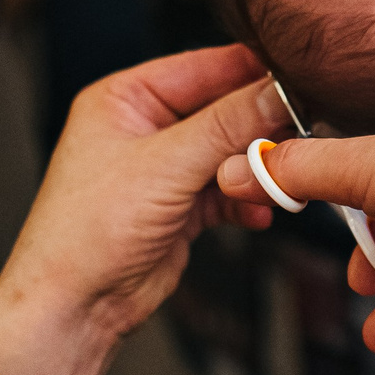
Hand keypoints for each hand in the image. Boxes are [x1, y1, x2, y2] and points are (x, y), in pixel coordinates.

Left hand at [0, 44, 289, 374]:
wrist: (74, 308)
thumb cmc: (85, 232)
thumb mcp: (164, 166)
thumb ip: (227, 124)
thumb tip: (279, 90)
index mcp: (125, 98)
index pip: (204, 66)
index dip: (253, 71)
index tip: (301, 79)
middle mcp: (144, 127)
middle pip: (223, 110)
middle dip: (260, 127)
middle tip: (301, 133)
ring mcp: (163, 169)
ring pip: (230, 153)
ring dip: (256, 169)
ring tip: (277, 180)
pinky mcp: (180, 207)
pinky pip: (228, 192)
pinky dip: (246, 200)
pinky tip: (259, 211)